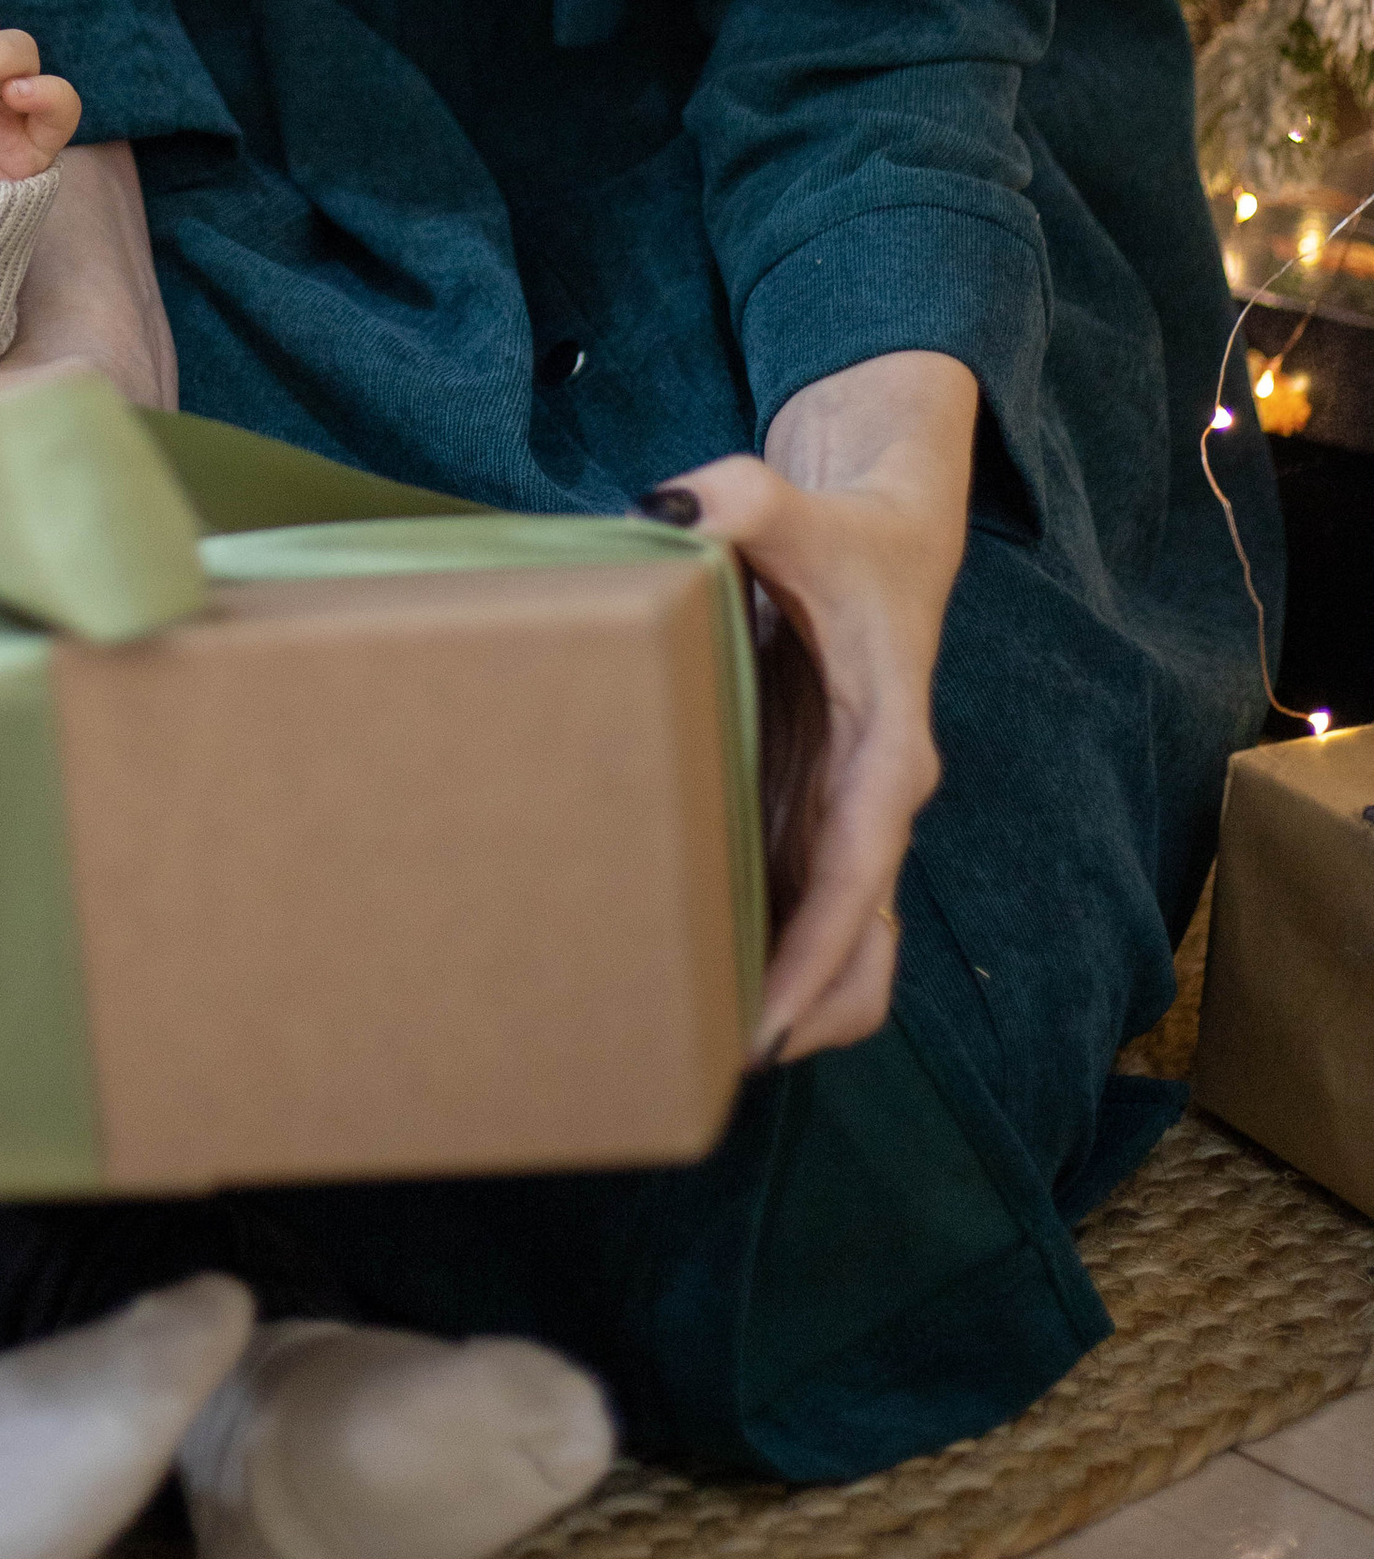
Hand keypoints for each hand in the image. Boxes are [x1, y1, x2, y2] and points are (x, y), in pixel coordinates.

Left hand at [656, 350, 974, 1067]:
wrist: (884, 532)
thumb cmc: (838, 530)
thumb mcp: (792, 501)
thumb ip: (742, 497)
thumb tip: (674, 508)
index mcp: (884, 745)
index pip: (858, 874)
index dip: (816, 955)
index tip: (767, 1027)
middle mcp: (873, 801)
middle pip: (862, 945)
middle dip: (802, 1010)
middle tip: (704, 1061)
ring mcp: (843, 816)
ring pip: (842, 947)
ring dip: (787, 998)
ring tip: (686, 1041)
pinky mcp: (812, 812)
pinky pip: (802, 911)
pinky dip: (763, 954)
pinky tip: (686, 971)